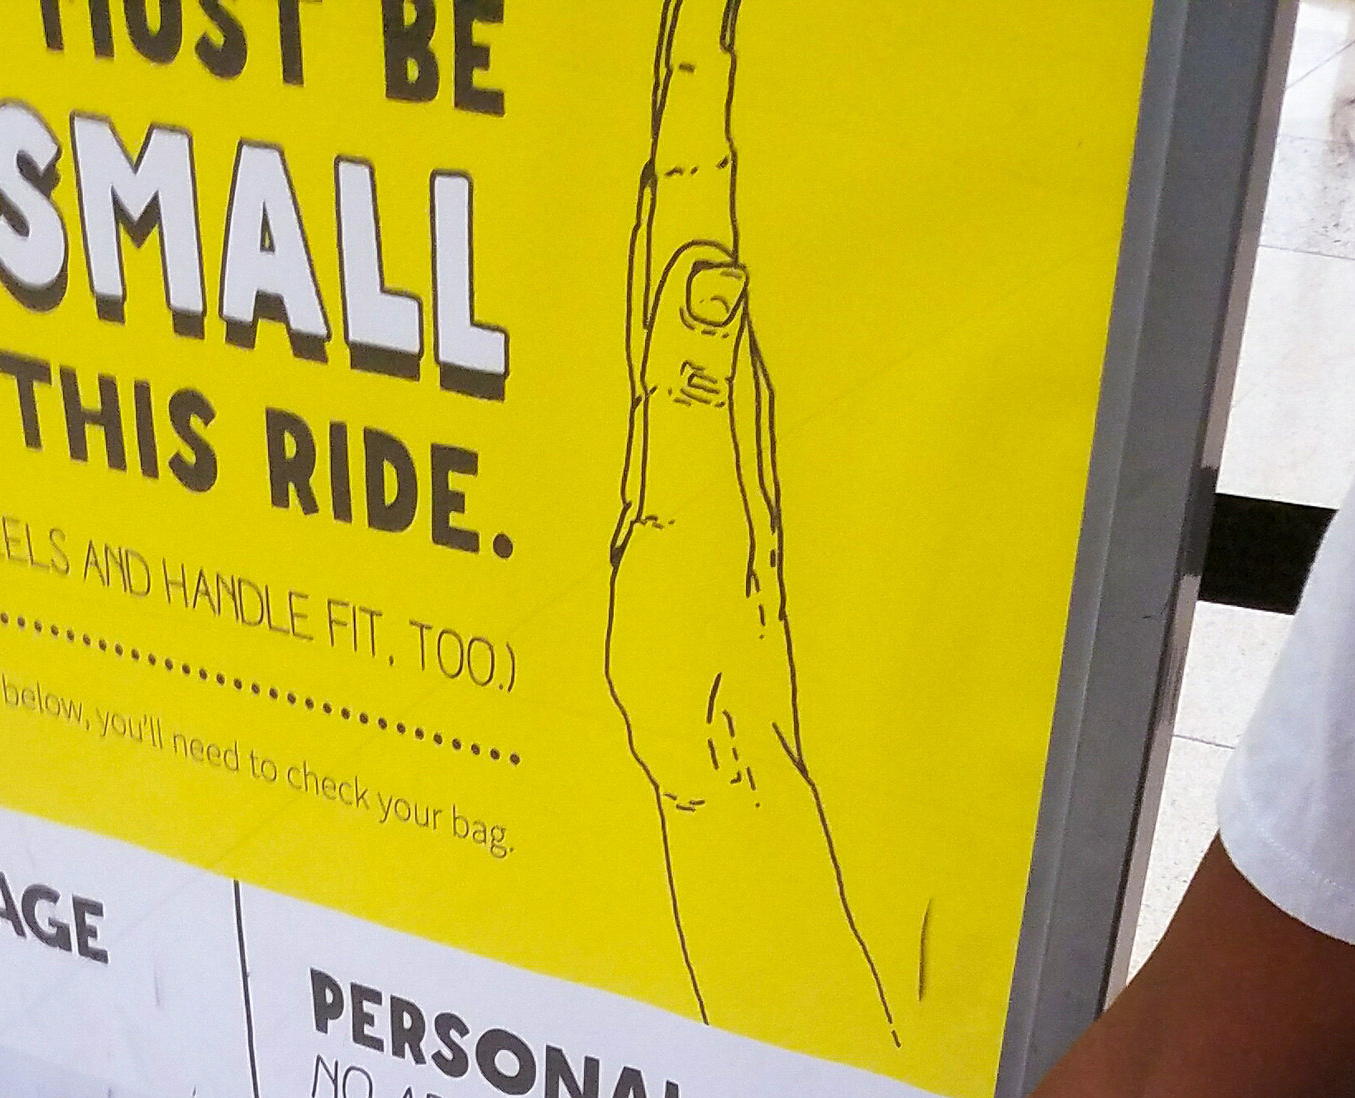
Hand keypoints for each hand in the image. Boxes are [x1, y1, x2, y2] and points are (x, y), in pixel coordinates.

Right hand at [606, 0, 895, 1050]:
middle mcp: (714, 389)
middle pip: (689, 215)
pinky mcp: (681, 471)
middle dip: (674, 108)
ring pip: (673, 274)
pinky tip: (635, 265)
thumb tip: (709, 257)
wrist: (719, 765)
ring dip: (662, 178)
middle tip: (672, 20)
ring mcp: (700, 429)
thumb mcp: (682, 524)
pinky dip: (643, 280)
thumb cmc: (698, 670)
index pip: (696, 211)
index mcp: (710, 385)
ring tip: (653, 89)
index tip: (689, 11)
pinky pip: (657, 347)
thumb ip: (688, 387)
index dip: (687, 104)